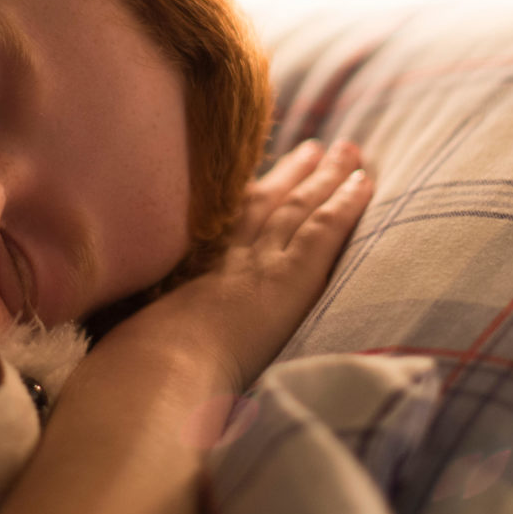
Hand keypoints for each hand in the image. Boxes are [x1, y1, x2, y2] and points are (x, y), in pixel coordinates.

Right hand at [128, 139, 371, 391]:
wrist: (161, 366)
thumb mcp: (149, 333)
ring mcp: (262, 263)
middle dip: (293, 174)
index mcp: (197, 272)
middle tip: (315, 147)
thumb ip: (161, 324)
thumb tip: (165, 328)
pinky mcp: (291, 277)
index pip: (231, 223)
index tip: (267, 175)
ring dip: (324, 177)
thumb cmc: (148, 364)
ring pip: (299, 207)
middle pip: (267, 203)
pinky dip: (345, 204)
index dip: (252, 194)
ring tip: (347, 151)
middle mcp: (231, 257)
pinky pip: (323, 230)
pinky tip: (364, 183)